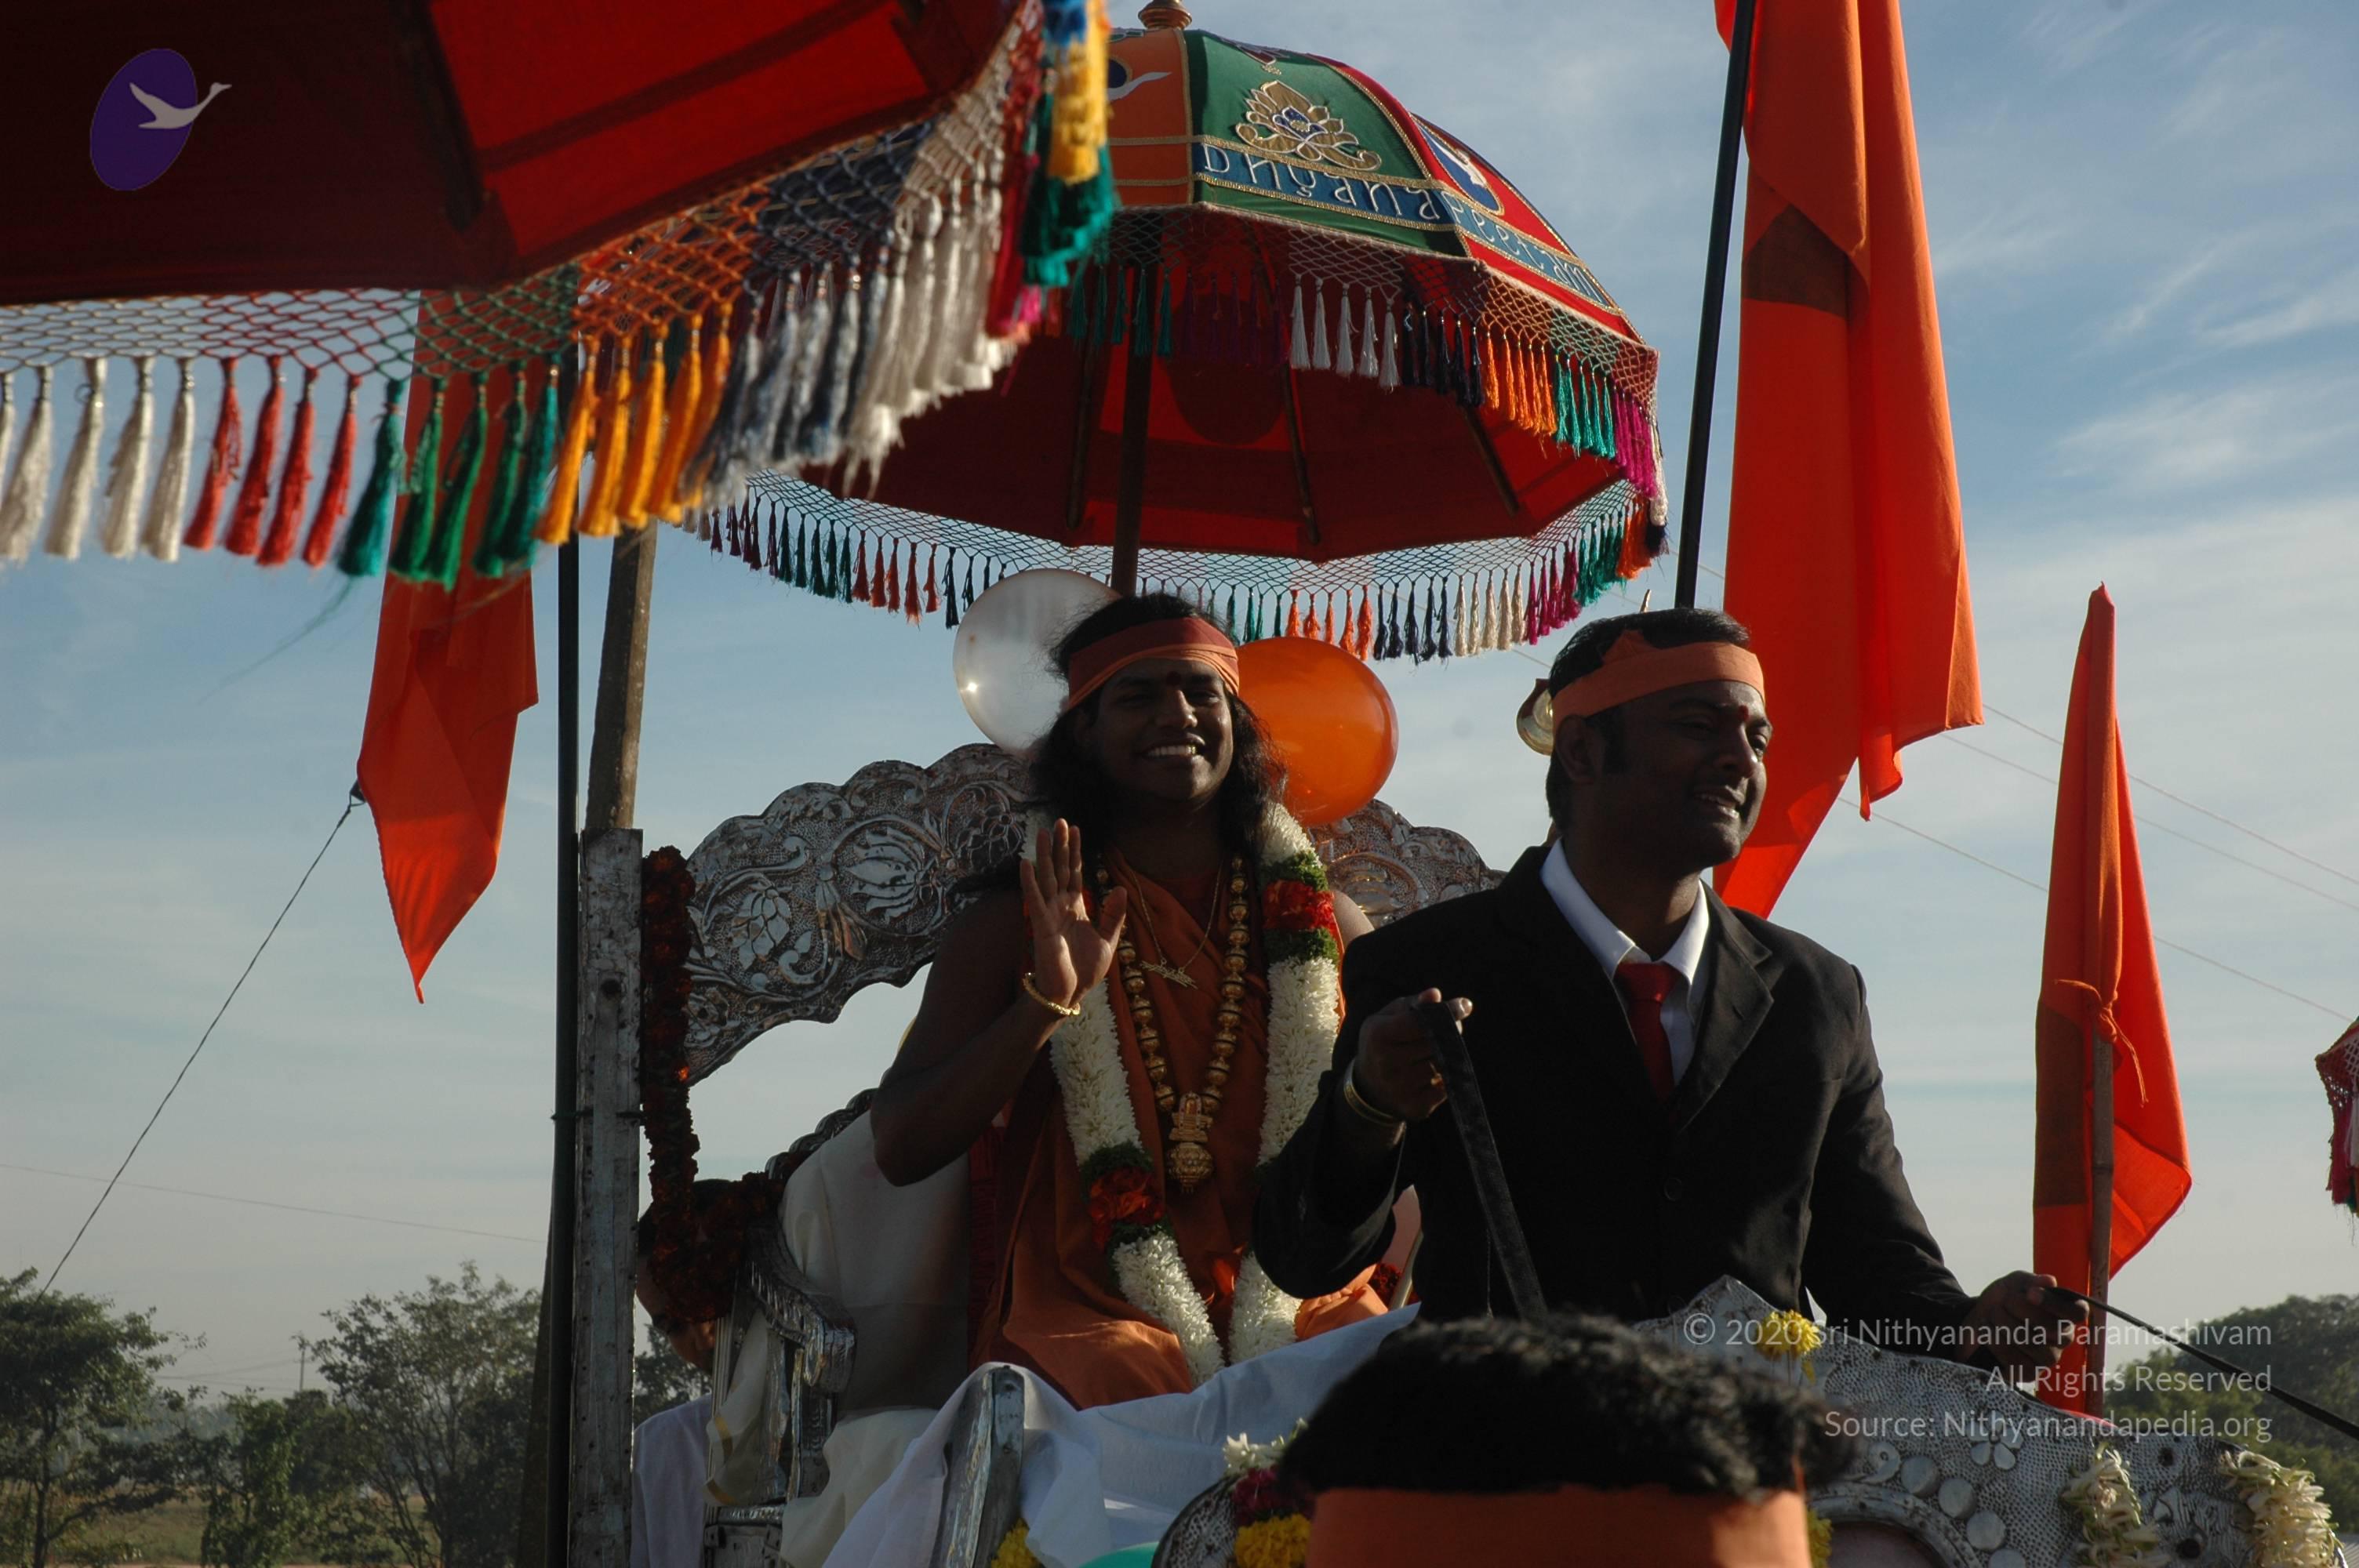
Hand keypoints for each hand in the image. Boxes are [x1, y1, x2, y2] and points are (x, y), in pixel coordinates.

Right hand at [1016, 819, 1127, 1013]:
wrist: (1069, 994)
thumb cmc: (1084, 970)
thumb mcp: (1107, 940)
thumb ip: (1113, 914)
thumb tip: (1119, 888)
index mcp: (1075, 908)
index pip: (1075, 873)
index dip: (1075, 851)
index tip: (1075, 829)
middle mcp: (1060, 906)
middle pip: (1060, 869)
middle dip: (1061, 845)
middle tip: (1059, 820)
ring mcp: (1049, 914)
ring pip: (1047, 878)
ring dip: (1045, 855)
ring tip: (1044, 832)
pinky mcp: (1041, 926)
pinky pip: (1034, 900)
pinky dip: (1029, 881)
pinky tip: (1025, 863)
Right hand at [1350, 989, 1471, 1122]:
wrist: (1368, 1088)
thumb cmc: (1383, 1043)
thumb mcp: (1388, 1018)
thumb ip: (1413, 1004)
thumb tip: (1435, 995)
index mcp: (1378, 1035)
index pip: (1420, 1022)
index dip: (1446, 1012)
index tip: (1465, 1005)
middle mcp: (1386, 1063)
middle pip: (1435, 1043)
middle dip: (1449, 1032)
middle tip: (1452, 1027)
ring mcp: (1400, 1088)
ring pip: (1442, 1065)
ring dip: (1446, 1056)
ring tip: (1436, 1051)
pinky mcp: (1414, 1107)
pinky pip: (1445, 1087)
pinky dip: (1444, 1078)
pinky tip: (1432, 1073)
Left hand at [1958, 1270, 2087, 1379]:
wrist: (1976, 1321)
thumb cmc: (2003, 1301)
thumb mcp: (2012, 1284)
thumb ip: (2030, 1281)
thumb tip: (2050, 1281)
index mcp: (2064, 1314)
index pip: (2078, 1313)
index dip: (2055, 1303)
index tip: (2030, 1293)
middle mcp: (2062, 1338)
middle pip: (2053, 1327)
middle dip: (2023, 1310)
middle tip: (2004, 1301)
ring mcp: (2047, 1358)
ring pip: (2034, 1344)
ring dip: (2006, 1325)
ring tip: (1993, 1315)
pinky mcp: (2029, 1374)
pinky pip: (2017, 1361)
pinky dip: (1998, 1343)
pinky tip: (1989, 1332)